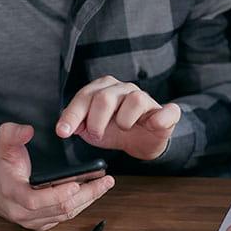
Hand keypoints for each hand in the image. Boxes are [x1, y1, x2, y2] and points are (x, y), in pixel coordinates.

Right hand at [0, 122, 114, 230]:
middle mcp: (23, 211)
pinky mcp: (43, 223)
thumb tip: (27, 130)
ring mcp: (34, 220)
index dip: (56, 195)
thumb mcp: (1, 143)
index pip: (34, 201)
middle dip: (85, 195)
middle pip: (59, 209)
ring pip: (66, 215)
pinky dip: (82, 204)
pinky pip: (66, 217)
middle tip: (104, 181)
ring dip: (88, 200)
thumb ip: (12, 133)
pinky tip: (94, 191)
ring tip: (105, 184)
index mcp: (12, 193)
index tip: (76, 184)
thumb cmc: (1, 165)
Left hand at [56, 76, 180, 159]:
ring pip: (135, 100)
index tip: (63, 132)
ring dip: (124, 121)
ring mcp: (146, 99)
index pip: (85, 96)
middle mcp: (125, 89)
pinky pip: (167, 111)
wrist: (142, 142)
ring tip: (123, 128)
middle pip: (105, 98)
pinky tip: (153, 124)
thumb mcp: (92, 130)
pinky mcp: (166, 113)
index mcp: (104, 89)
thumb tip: (67, 127)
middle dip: (96, 121)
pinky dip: (160, 118)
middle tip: (97, 134)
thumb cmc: (116, 131)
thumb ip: (77, 125)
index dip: (72, 115)